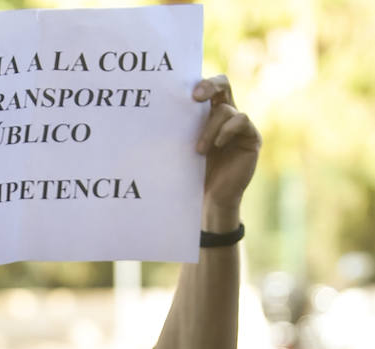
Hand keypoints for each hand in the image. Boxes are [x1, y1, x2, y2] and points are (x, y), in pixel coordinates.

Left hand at [192, 75, 260, 222]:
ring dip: (210, 128)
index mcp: (210, 113)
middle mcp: (228, 115)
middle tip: (196, 97)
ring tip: (199, 150)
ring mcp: (241, 126)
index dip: (200, 83)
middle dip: (210, 86)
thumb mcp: (185, 148)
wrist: (211, 200)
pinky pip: (242, 122)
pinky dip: (227, 131)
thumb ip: (183, 127)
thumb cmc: (195, 174)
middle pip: (223, 84)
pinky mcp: (252, 138)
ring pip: (227, 110)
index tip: (186, 93)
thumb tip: (162, 107)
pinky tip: (217, 145)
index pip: (208, 88)